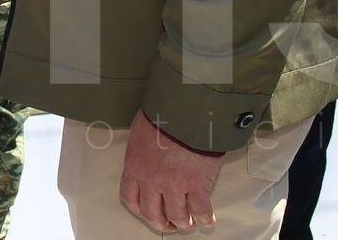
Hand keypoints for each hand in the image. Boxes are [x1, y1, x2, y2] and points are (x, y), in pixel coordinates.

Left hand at [119, 110, 223, 232]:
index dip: (139, 209)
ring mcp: (175, 185)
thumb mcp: (141, 130)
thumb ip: (141, 149)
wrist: (187, 112)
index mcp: (135, 166)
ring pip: (177, 216)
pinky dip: (205, 218)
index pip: (130, 198)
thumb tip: (145, 152)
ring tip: (189, 223)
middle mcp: (152, 181)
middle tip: (168, 225)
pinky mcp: (197, 186)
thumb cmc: (163, 114)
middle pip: (152, 213)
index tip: (145, 212)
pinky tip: (208, 219)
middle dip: (160, 223)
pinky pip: (201, 210)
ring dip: (183, 223)